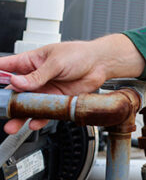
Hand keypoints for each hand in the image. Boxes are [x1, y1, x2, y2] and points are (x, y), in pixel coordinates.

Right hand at [1, 34, 144, 131]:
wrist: (101, 64)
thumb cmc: (79, 54)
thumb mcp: (56, 62)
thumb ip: (37, 75)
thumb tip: (18, 82)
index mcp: (31, 61)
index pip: (7, 67)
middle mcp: (36, 77)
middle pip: (15, 91)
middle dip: (6, 102)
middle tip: (2, 110)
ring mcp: (45, 90)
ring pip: (28, 105)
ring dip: (20, 115)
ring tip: (12, 125)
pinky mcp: (56, 100)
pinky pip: (44, 112)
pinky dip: (39, 119)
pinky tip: (33, 124)